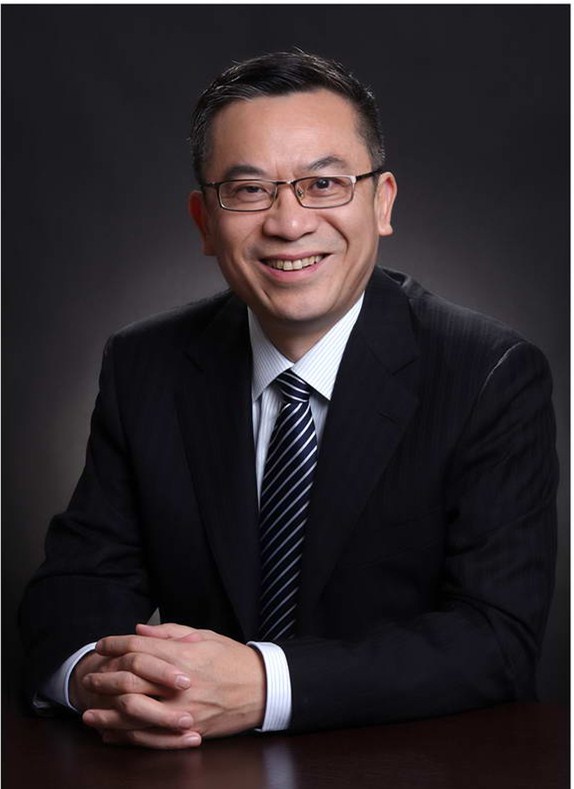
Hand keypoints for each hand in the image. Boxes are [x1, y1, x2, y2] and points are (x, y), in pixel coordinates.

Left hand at [81, 624, 265, 747]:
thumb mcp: (204, 636)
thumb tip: (139, 629)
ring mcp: (183, 711)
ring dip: (107, 713)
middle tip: (89, 677)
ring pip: (134, 714)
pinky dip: (126, 737)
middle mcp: (179, 685)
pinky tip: (112, 734)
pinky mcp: (188, 731)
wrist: (263, 688)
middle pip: (130, 681)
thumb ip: (169, 633)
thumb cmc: (233, 660)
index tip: (101, 644)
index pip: (139, 648)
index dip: (115, 644)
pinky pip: (150, 738)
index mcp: (183, 656)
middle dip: (105, 678)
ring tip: (88, 712)